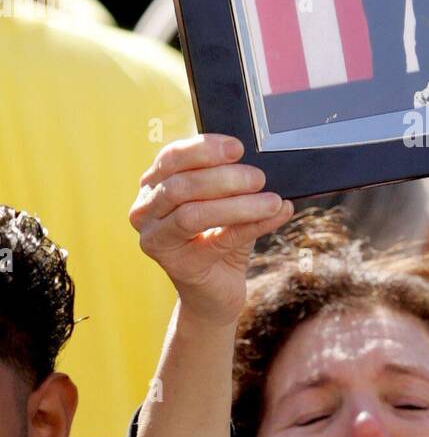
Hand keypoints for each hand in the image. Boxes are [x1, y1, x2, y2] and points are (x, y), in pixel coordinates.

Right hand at [130, 135, 293, 325]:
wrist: (215, 289)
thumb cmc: (219, 236)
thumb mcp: (226, 201)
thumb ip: (236, 183)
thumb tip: (266, 169)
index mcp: (153, 184)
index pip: (172, 157)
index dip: (204, 148)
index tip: (237, 147)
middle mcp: (145, 211)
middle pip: (180, 185)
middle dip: (224, 178)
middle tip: (259, 177)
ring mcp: (156, 240)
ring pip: (193, 214)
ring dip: (238, 205)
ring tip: (271, 201)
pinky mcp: (178, 265)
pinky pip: (217, 242)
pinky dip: (251, 226)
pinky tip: (275, 216)